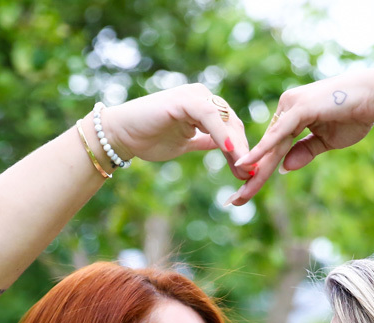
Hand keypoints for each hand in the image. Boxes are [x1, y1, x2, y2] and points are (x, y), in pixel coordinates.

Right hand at [101, 84, 253, 180]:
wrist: (120, 135)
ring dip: (237, 145)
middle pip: (233, 123)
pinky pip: (209, 116)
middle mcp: (202, 96)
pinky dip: (222, 133)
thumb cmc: (149, 138)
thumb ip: (206, 141)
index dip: (243, 150)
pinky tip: (231, 150)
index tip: (250, 173)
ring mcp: (193, 95)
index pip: (232, 127)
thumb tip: (230, 152)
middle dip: (244, 150)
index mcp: (204, 106)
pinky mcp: (184, 99)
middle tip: (252, 175)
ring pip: (225, 119)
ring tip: (244, 167)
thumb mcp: (186, 143)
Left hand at [227, 69, 373, 204]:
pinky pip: (278, 133)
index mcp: (291, 114)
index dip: (259, 170)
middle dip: (252, 176)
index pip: (272, 147)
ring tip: (241, 195)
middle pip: (267, 148)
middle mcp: (287, 106)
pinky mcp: (300, 107)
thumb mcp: (326, 141)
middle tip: (235, 201)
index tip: (245, 192)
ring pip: (270, 144)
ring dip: (255, 171)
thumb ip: (304, 152)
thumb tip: (283, 169)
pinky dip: (263, 150)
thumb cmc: (355, 114)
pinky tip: (248, 165)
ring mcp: (292, 105)